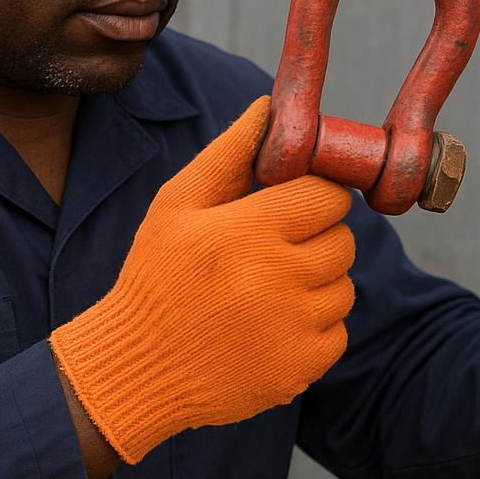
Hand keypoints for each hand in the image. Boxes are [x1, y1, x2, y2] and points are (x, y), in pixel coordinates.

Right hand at [50, 96, 355, 463]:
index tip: (291, 206)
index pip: (330, 195)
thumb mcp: (176, 205)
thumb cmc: (155, 276)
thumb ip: (230, 153)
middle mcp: (280, 278)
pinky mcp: (300, 370)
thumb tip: (269, 108)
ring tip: (265, 290)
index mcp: (251, 230)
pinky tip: (268, 327)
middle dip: (315, 237)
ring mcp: (294, 328)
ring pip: (343, 287)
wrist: (136, 368)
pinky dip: (312, 329)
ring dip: (316, 284)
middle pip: (343, 240)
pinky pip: (336, 333)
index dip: (314, 196)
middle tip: (272, 249)